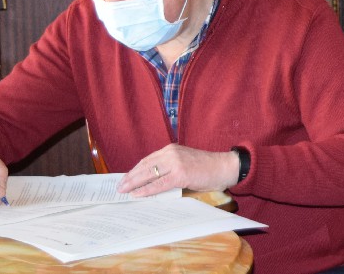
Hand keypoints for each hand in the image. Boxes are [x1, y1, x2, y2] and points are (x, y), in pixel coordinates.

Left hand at [118, 144, 241, 196]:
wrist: (224, 167)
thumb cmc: (206, 168)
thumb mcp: (184, 162)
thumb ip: (169, 167)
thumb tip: (151, 180)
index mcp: (171, 149)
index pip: (147, 160)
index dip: (135, 170)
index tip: (125, 178)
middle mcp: (171, 153)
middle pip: (144, 166)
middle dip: (130, 177)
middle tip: (119, 186)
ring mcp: (176, 163)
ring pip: (148, 174)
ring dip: (134, 183)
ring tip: (124, 191)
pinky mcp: (180, 174)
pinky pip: (159, 184)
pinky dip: (146, 190)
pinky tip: (138, 194)